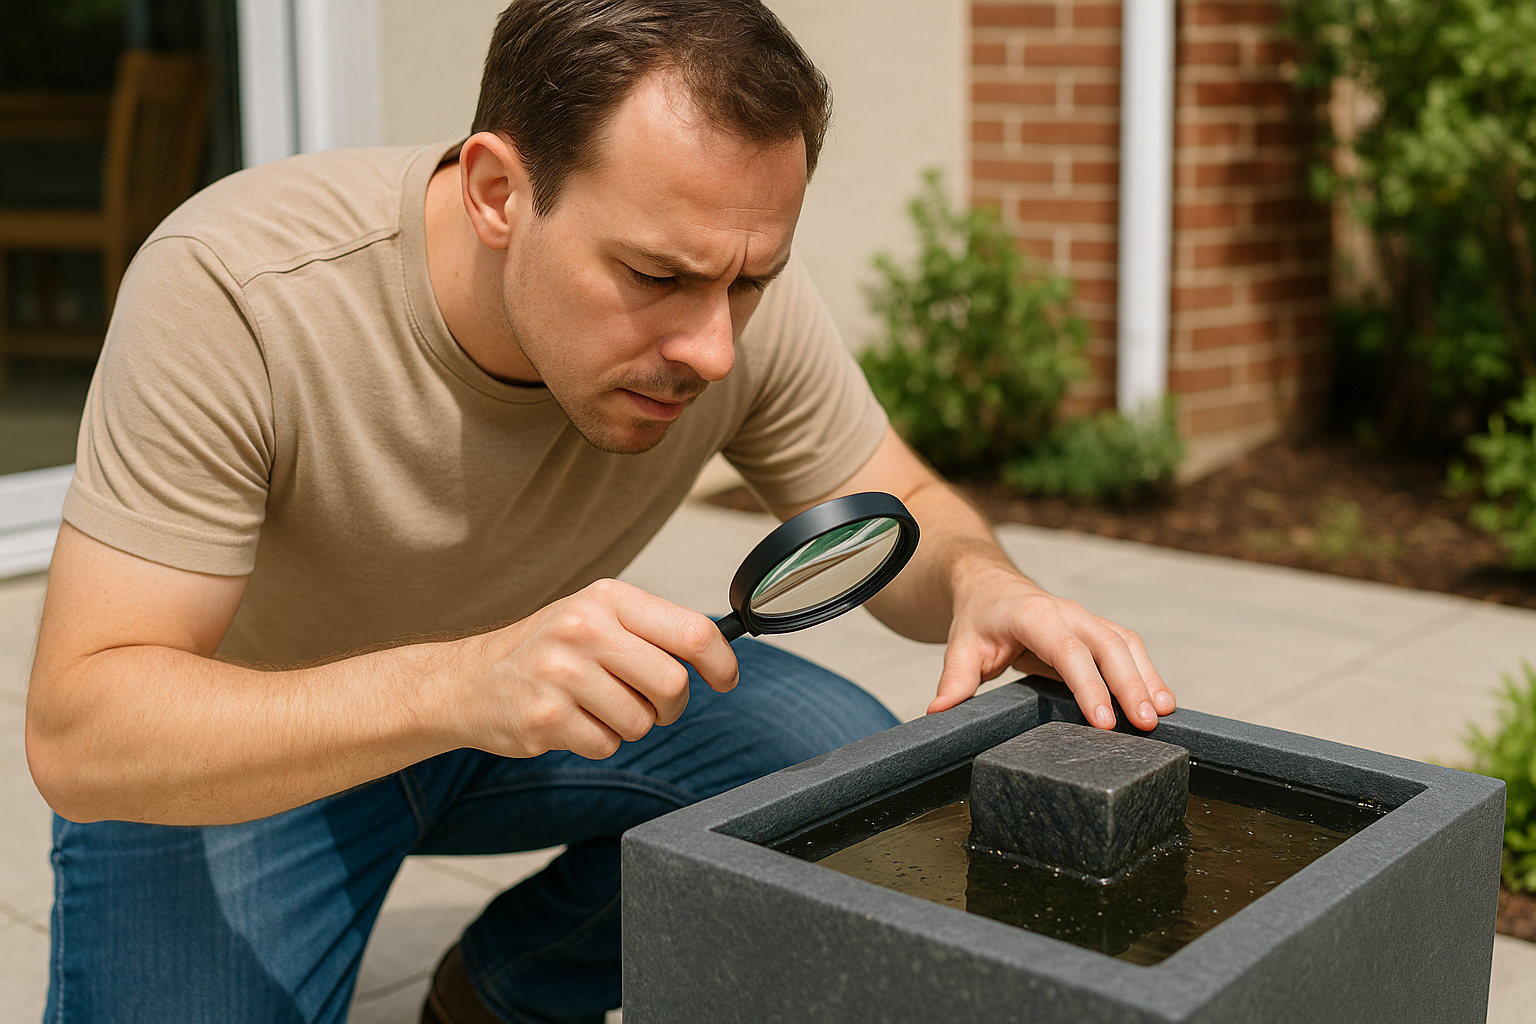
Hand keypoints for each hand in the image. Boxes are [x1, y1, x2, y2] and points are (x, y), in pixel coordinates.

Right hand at [451, 579, 738, 758]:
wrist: (468, 680)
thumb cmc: (546, 650)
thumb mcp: (595, 617)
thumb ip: (651, 630)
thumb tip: (717, 651)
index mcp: (607, 599)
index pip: (691, 631)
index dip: (721, 662)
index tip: (725, 679)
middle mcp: (584, 629)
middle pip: (673, 684)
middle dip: (670, 707)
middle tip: (649, 704)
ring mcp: (561, 673)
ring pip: (641, 722)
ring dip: (628, 725)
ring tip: (595, 707)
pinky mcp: (545, 717)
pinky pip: (606, 745)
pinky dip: (597, 742)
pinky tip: (571, 721)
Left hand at [927, 565, 1174, 730]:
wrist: (989, 586)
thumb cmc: (978, 619)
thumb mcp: (960, 647)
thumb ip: (954, 681)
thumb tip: (938, 713)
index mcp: (1033, 615)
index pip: (1067, 650)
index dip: (1088, 684)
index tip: (1102, 721)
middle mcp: (1066, 612)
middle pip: (1107, 645)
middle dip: (1129, 684)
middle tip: (1144, 724)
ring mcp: (1086, 618)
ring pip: (1125, 644)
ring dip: (1147, 678)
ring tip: (1162, 715)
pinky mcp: (1097, 628)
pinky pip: (1129, 647)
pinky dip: (1148, 671)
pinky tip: (1162, 700)